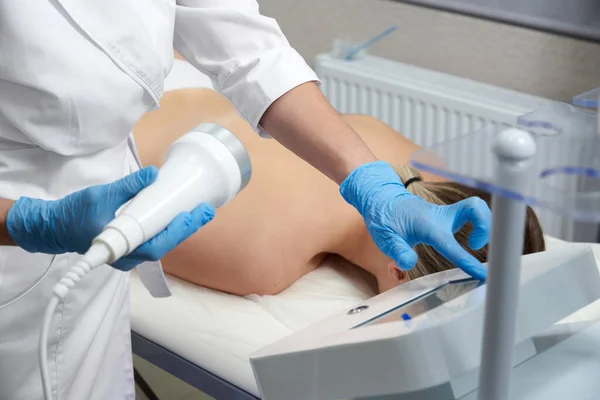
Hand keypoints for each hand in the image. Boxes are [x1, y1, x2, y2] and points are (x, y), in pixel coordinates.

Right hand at [6, 167, 214, 270]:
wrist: (55, 228)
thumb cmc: (75, 213)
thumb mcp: (101, 195)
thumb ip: (129, 186)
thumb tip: (154, 174)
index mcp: (119, 247)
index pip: (155, 244)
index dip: (176, 232)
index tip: (191, 216)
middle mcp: (128, 257)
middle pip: (164, 245)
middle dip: (187, 228)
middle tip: (206, 210)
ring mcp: (130, 255)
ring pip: (161, 244)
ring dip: (180, 228)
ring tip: (199, 212)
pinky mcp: (130, 248)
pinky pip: (154, 240)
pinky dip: (169, 228)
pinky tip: (181, 216)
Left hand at [340, 161, 490, 279]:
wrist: (381, 198)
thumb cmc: (384, 219)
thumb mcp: (384, 237)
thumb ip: (397, 250)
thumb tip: (408, 263)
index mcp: (427, 225)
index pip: (451, 244)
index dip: (467, 260)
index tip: (483, 275)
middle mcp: (440, 216)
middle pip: (475, 208)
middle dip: (486, 225)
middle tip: (477, 245)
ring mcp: (445, 213)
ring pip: (476, 208)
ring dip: (484, 224)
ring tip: (474, 244)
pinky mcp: (448, 214)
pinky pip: (470, 214)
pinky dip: (477, 224)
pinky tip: (468, 240)